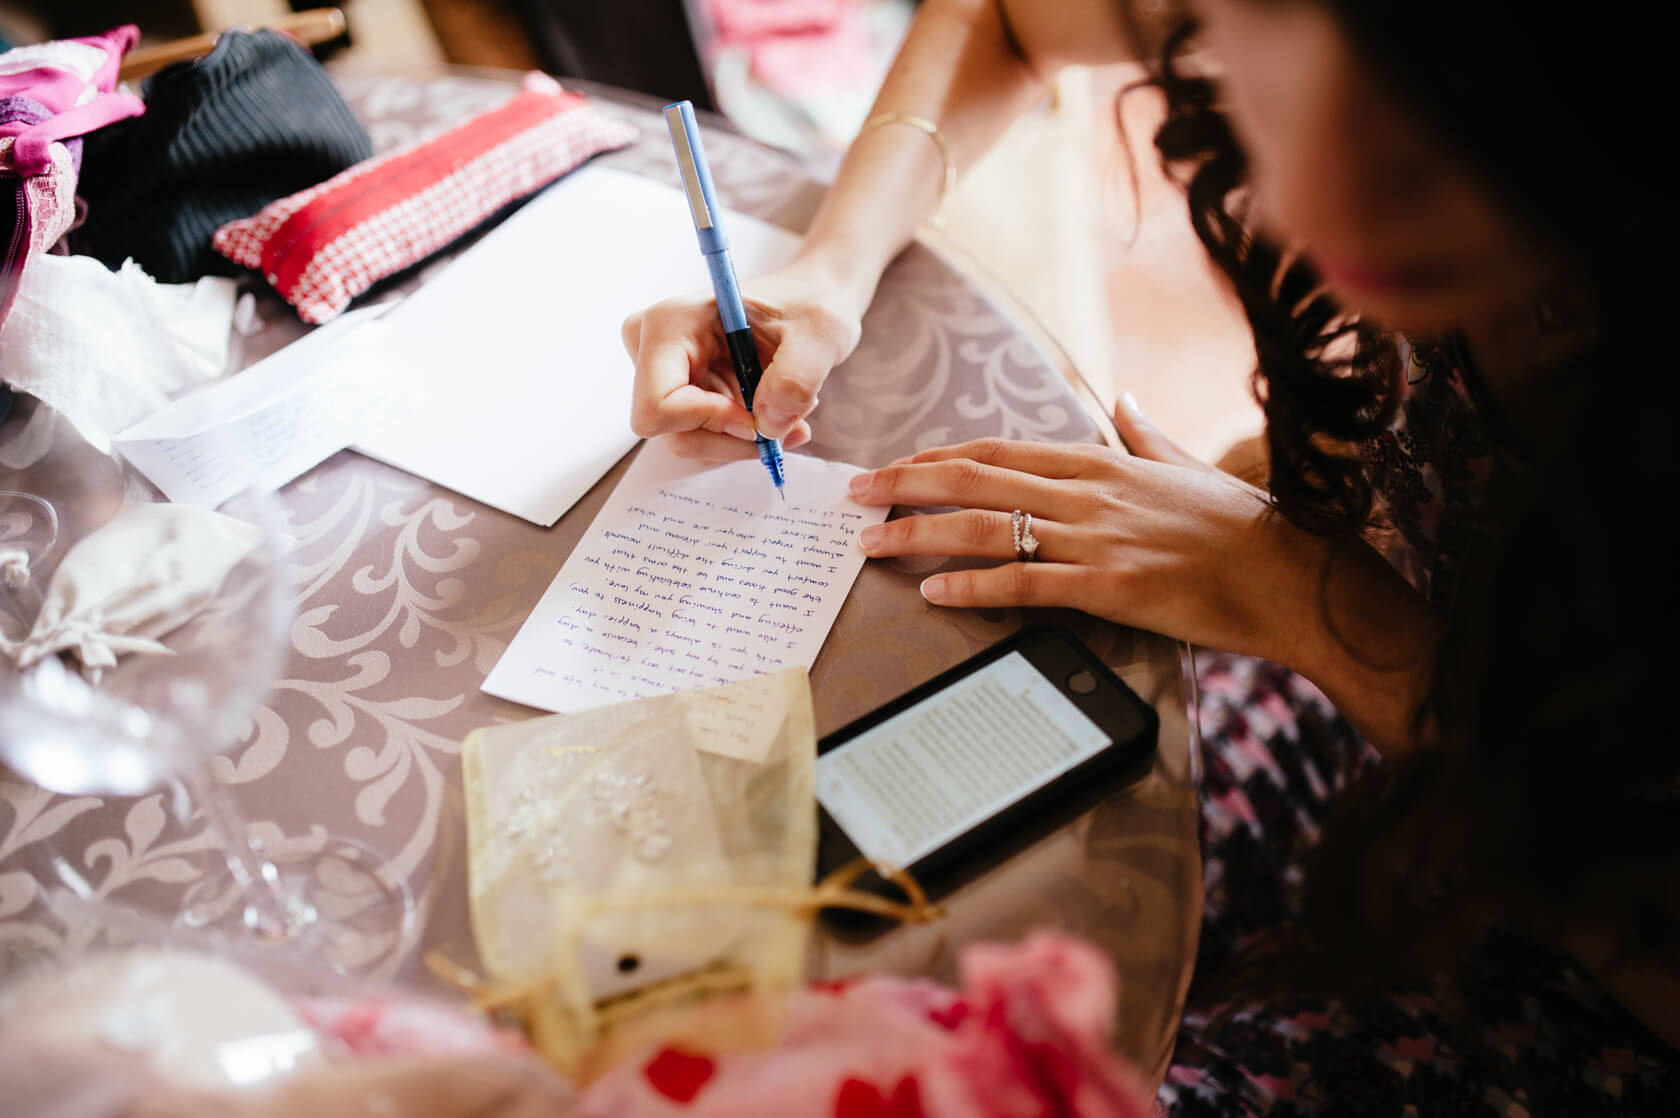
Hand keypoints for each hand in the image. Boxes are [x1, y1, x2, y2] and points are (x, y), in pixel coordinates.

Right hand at [622, 262, 863, 459]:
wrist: (812, 300)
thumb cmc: (810, 304)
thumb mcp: (820, 334)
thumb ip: (796, 378)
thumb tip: (767, 426)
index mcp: (672, 322)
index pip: (658, 406)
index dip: (710, 423)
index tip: (758, 419)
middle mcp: (654, 349)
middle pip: (673, 432)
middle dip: (733, 439)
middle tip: (787, 425)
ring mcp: (665, 375)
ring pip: (689, 441)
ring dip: (743, 440)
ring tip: (788, 409)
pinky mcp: (682, 395)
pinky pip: (703, 439)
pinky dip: (741, 438)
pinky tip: (773, 412)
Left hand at [846, 396, 1330, 665]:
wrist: (1293, 575)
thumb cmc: (1243, 526)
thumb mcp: (1189, 465)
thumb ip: (1147, 433)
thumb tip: (1126, 399)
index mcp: (1100, 460)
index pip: (998, 449)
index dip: (937, 456)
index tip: (895, 465)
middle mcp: (1088, 491)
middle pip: (974, 478)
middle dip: (904, 484)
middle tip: (853, 495)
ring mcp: (1095, 538)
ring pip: (984, 526)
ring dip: (916, 532)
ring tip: (870, 544)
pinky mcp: (1108, 587)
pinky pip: (1023, 583)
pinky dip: (971, 586)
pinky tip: (933, 591)